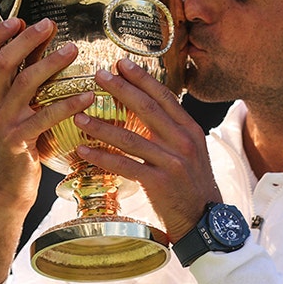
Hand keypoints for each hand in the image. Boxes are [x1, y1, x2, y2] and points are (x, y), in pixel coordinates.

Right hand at [0, 17, 94, 283]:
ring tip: (74, 50)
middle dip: (26, 40)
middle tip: (50, 25)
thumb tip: (44, 47)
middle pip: (1, 63)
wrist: (4, 193)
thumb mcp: (12, 113)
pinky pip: (45, 117)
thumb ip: (23, 83)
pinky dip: (68, 104)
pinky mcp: (18, 143)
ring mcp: (1, 124)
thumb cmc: (15, 148)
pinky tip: (88, 96)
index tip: (17, 18)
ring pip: (23, 84)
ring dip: (49, 63)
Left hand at [74, 58, 221, 241]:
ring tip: (78, 115)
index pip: (165, 97)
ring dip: (101, 125)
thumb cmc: (192, 184)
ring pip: (130, 138)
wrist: (204, 219)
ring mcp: (172, 162)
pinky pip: (125, 165)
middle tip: (98, 75)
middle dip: (121, 89)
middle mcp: (183, 142)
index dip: (142, 79)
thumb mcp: (190, 151)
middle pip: (147, 109)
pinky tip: (83, 150)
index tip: (122, 63)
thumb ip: (172, 131)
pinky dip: (102, 157)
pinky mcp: (159, 182)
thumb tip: (147, 109)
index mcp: (190, 130)